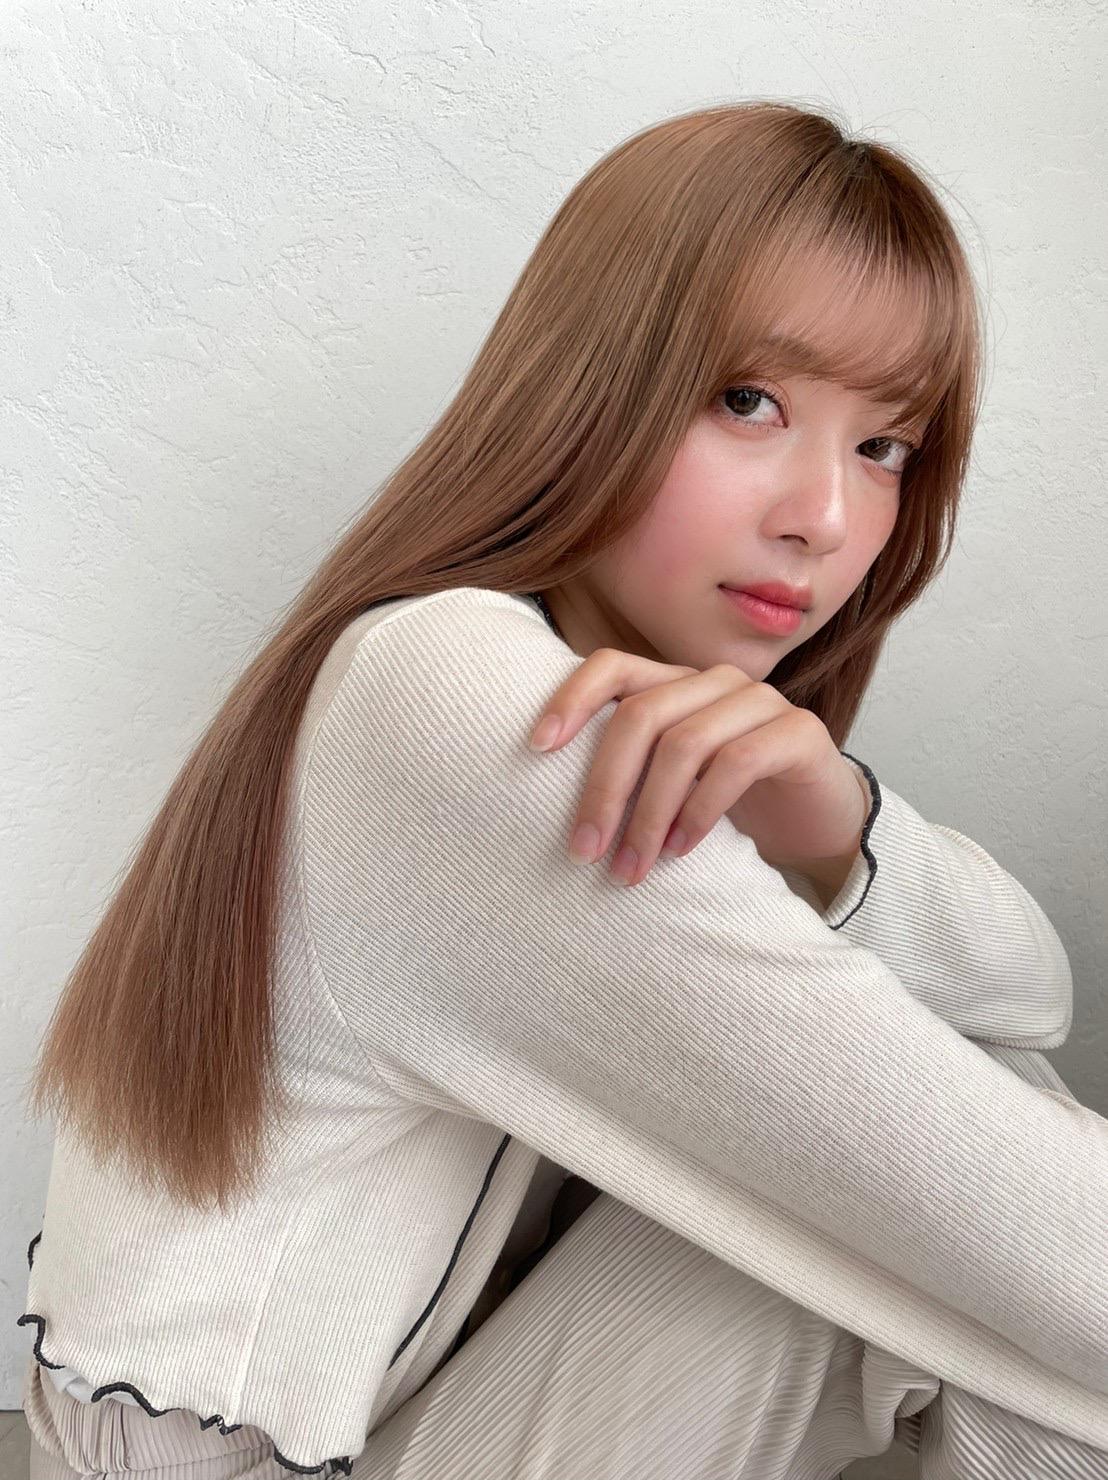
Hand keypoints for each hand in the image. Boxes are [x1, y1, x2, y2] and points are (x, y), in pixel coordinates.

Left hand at [527, 648, 869, 887]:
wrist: (817, 823)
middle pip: (641, 715)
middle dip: (606, 788)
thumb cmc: (730, 804)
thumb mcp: (670, 783)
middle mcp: (715, 681)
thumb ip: (628, 772)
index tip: (535, 748)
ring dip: (650, 813)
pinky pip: (736, 763)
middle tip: (585, 851)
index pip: (611, 666)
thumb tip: (553, 806)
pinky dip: (700, 810)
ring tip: (633, 866)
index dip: (571, 698)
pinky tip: (681, 849)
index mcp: (676, 683)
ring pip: (685, 743)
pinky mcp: (799, 731)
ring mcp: (761, 700)